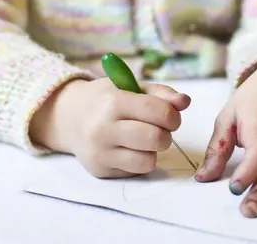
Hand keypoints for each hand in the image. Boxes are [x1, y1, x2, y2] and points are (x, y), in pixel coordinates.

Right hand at [30, 78, 190, 177]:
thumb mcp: (131, 86)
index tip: (171, 114)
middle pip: (156, 139)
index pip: (158, 112)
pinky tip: (129, 147)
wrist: (70, 117)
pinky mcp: (100, 170)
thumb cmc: (106, 98)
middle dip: (166, 134)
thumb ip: (161, 93)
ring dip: (154, 150)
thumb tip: (185, 102)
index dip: (173, 115)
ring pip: (148, 160)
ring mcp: (100, 153)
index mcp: (113, 102)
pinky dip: (140, 159)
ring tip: (144, 138)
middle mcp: (103, 129)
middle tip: (161, 128)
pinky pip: (136, 170)